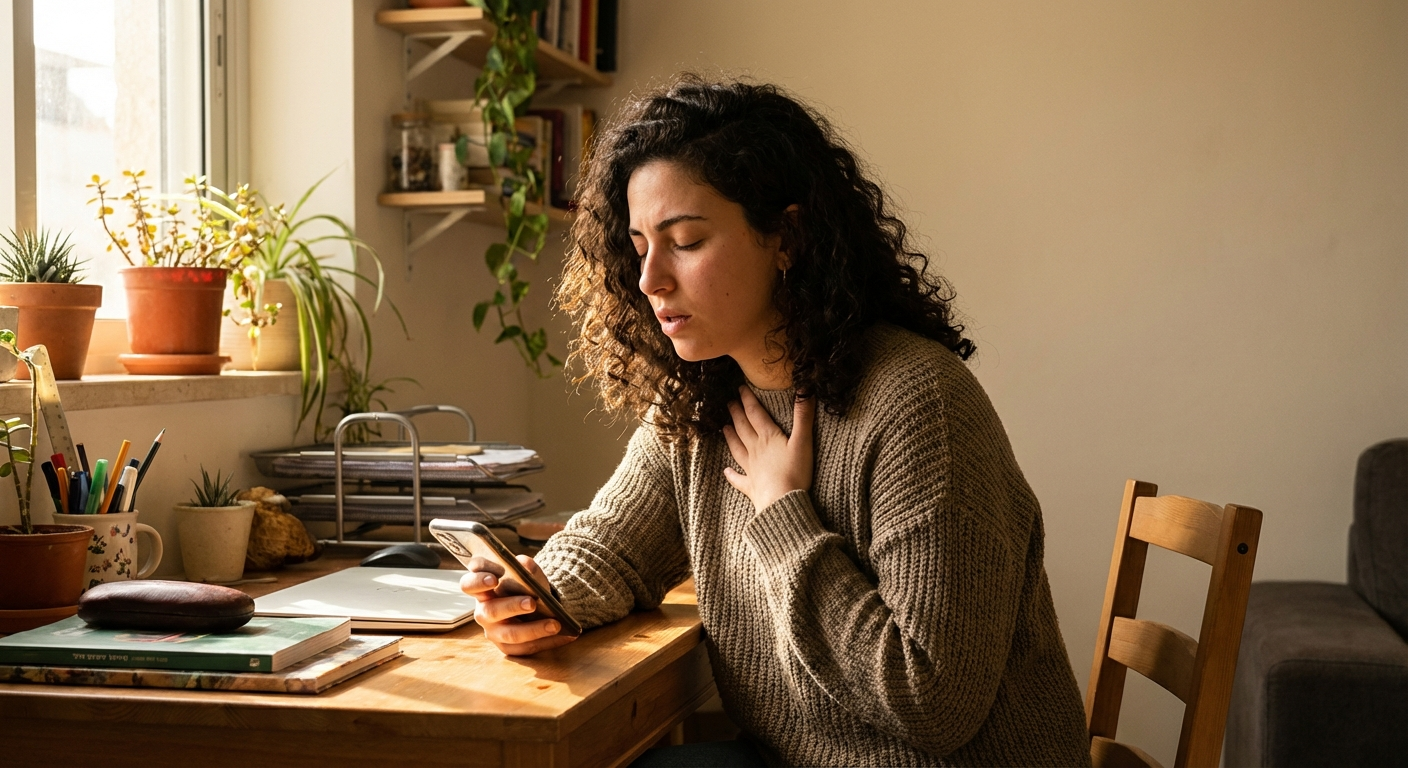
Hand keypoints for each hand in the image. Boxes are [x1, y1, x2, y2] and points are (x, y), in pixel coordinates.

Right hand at [459, 554, 577, 655]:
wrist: (537, 604)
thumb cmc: (525, 586)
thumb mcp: (528, 573)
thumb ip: (526, 567)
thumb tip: (525, 566)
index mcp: (482, 589)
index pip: (470, 583)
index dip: (478, 581)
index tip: (494, 579)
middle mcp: (483, 611)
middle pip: (490, 611)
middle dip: (512, 607)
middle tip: (532, 602)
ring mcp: (493, 631)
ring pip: (509, 634)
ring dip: (534, 630)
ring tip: (555, 624)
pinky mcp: (507, 647)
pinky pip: (525, 648)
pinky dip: (547, 642)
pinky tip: (565, 635)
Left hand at [722, 386, 815, 511]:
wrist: (782, 503)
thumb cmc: (795, 472)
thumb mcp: (803, 441)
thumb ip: (803, 416)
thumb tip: (806, 388)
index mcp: (768, 437)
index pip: (755, 414)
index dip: (748, 400)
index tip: (740, 389)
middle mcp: (756, 450)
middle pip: (743, 428)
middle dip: (736, 414)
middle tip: (729, 403)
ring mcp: (751, 469)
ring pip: (737, 448)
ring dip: (731, 437)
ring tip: (724, 427)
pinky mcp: (751, 487)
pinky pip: (738, 479)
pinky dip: (731, 474)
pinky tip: (726, 471)